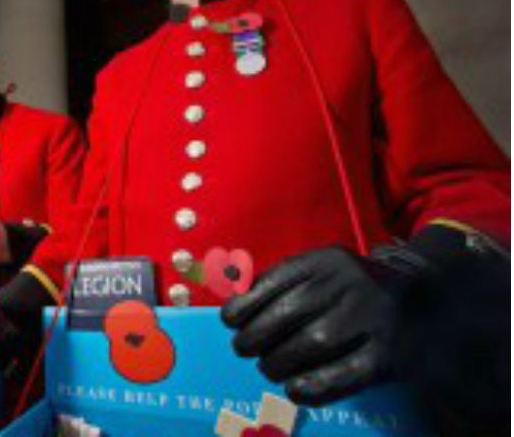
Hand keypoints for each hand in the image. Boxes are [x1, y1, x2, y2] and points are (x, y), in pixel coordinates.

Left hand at [221, 247, 396, 405]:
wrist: (421, 293)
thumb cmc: (348, 287)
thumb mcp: (318, 269)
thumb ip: (279, 282)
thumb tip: (234, 306)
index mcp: (326, 260)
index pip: (276, 279)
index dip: (246, 303)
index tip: (229, 321)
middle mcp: (349, 283)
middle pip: (290, 311)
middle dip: (256, 336)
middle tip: (244, 350)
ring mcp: (370, 317)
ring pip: (313, 342)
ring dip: (280, 361)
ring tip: (268, 368)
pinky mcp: (388, 353)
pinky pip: (346, 373)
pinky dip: (315, 385)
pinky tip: (294, 389)